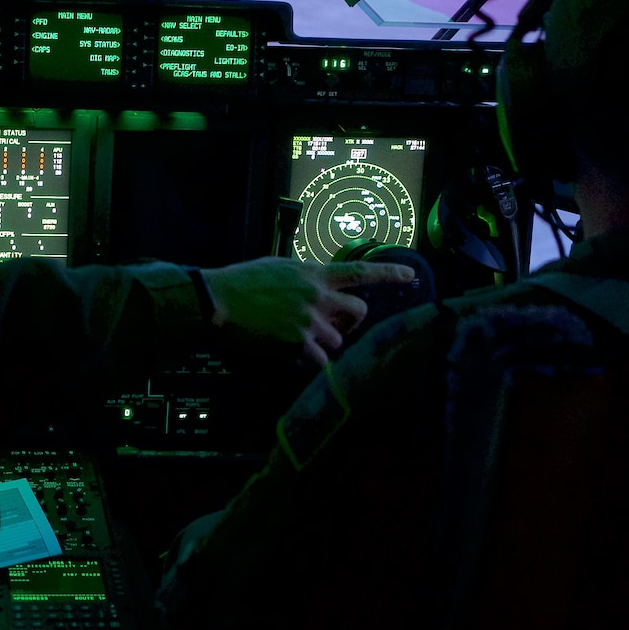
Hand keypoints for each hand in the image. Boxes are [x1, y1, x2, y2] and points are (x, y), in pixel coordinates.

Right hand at [202, 257, 417, 365]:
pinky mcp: (298, 343)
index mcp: (313, 272)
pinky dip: (311, 362)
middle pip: (359, 312)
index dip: (388, 273)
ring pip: (338, 341)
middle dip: (352, 323)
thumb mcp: (276, 268)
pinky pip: (320, 360)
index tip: (410, 274)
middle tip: (336, 327)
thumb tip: (313, 286)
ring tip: (298, 340)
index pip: (359, 271)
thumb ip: (302, 276)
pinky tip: (293, 355)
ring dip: (324, 344)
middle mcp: (318, 295)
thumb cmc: (239, 282)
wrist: (218, 301)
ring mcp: (310, 320)